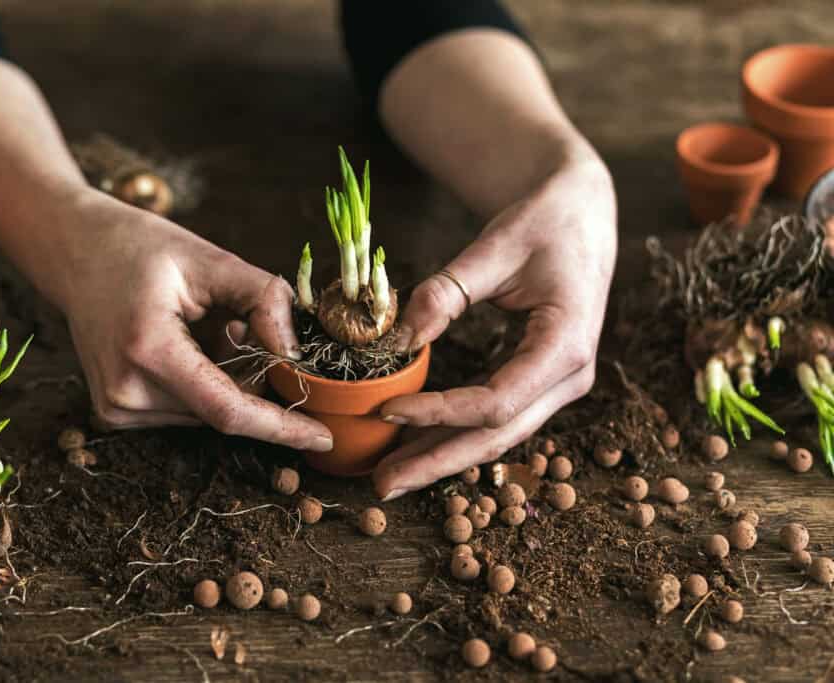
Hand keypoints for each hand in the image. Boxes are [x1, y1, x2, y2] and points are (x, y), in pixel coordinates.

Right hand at [57, 190, 332, 450]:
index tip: (322, 438)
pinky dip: (201, 380)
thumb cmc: (139, 248)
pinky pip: (185, 409)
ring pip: (207, 412)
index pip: (228, 410)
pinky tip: (180, 342)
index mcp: (147, 350)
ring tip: (196, 325)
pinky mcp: (115, 412)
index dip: (281, 427)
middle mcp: (125, 391)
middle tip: (232, 321)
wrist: (74, 251)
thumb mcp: (210, 259)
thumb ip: (264, 300)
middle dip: (250, 375)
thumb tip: (295, 355)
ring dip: (223, 376)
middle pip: (223, 409)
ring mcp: (116, 407)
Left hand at [373, 159, 615, 498]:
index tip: (387, 410)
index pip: (497, 401)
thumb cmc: (545, 221)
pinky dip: (452, 431)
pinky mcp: (538, 380)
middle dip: (436, 463)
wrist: (582, 211)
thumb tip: (399, 338)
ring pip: (495, 436)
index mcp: (567, 345)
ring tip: (388, 475)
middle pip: (496, 437)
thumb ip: (446, 291)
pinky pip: (493, 417)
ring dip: (440, 456)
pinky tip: (413, 443)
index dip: (440, 413)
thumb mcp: (494, 245)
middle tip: (381, 486)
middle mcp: (569, 377)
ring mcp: (557, 384)